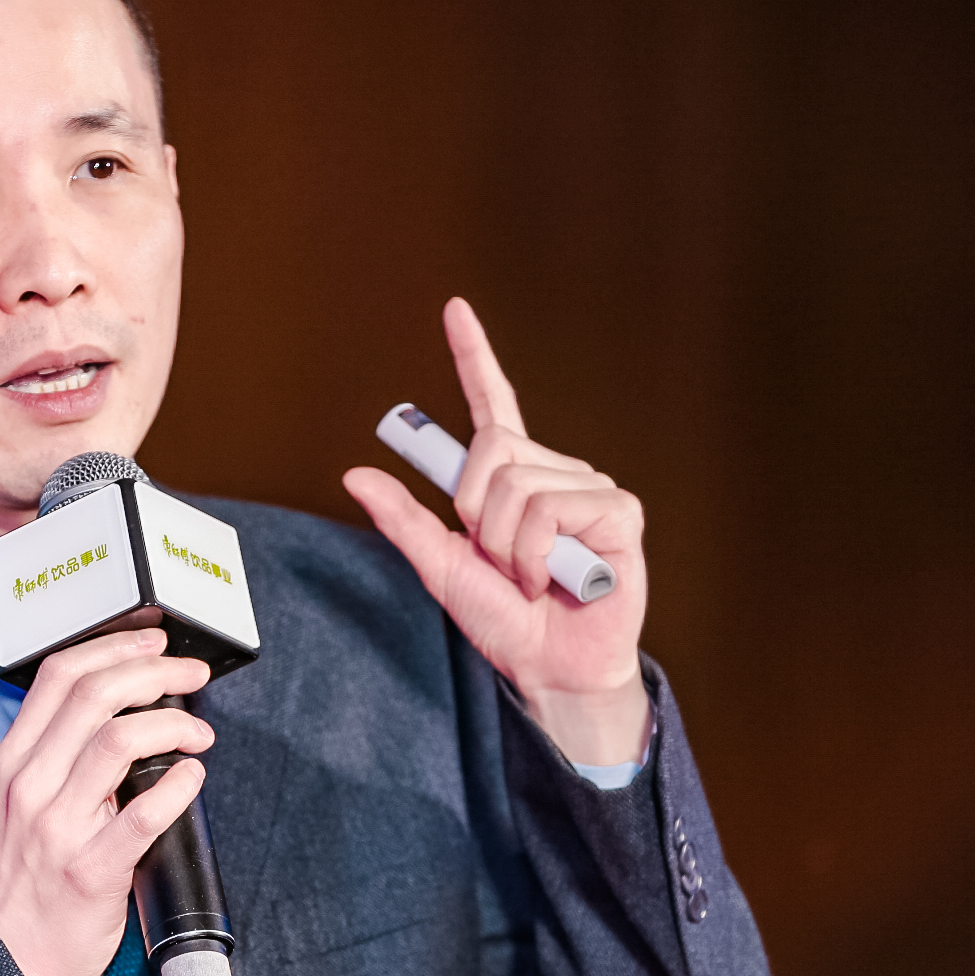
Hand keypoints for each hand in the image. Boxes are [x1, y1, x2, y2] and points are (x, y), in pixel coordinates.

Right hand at [0, 629, 214, 975]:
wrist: (9, 957)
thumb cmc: (26, 878)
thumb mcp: (22, 803)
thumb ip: (57, 757)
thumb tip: (123, 710)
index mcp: (14, 761)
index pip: (60, 675)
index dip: (115, 647)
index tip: (153, 642)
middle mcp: (30, 785)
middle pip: (96, 695)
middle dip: (156, 671)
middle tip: (192, 675)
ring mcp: (58, 827)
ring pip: (120, 741)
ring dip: (174, 724)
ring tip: (199, 733)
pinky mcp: (91, 869)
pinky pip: (144, 814)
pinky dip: (179, 786)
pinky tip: (194, 776)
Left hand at [343, 298, 651, 763]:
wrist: (549, 667)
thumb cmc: (505, 620)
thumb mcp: (440, 567)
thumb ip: (403, 520)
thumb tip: (355, 474)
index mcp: (511, 477)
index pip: (492, 403)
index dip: (473, 354)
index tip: (454, 308)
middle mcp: (552, 471)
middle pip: (492, 451)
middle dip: (476, 514)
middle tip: (497, 560)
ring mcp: (589, 487)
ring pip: (517, 485)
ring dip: (507, 545)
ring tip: (531, 575)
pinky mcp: (618, 511)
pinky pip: (552, 507)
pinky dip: (537, 552)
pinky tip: (559, 577)